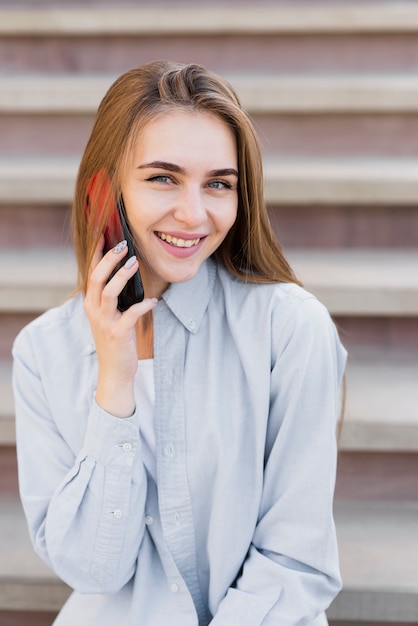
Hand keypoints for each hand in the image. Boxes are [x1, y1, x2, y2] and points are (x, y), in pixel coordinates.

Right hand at [84, 236, 155, 416]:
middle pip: (97, 278)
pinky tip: (154, 301)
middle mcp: (94, 310)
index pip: (91, 273)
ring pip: (109, 292)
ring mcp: (104, 322)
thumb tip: (128, 273)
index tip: (103, 235)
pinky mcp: (118, 333)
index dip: (96, 254)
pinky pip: (131, 314)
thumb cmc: (116, 340)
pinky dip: (143, 305)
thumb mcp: (109, 316)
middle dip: (109, 259)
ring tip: (134, 263)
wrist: (114, 371)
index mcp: (91, 303)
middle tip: (123, 245)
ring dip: (122, 276)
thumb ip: (114, 297)